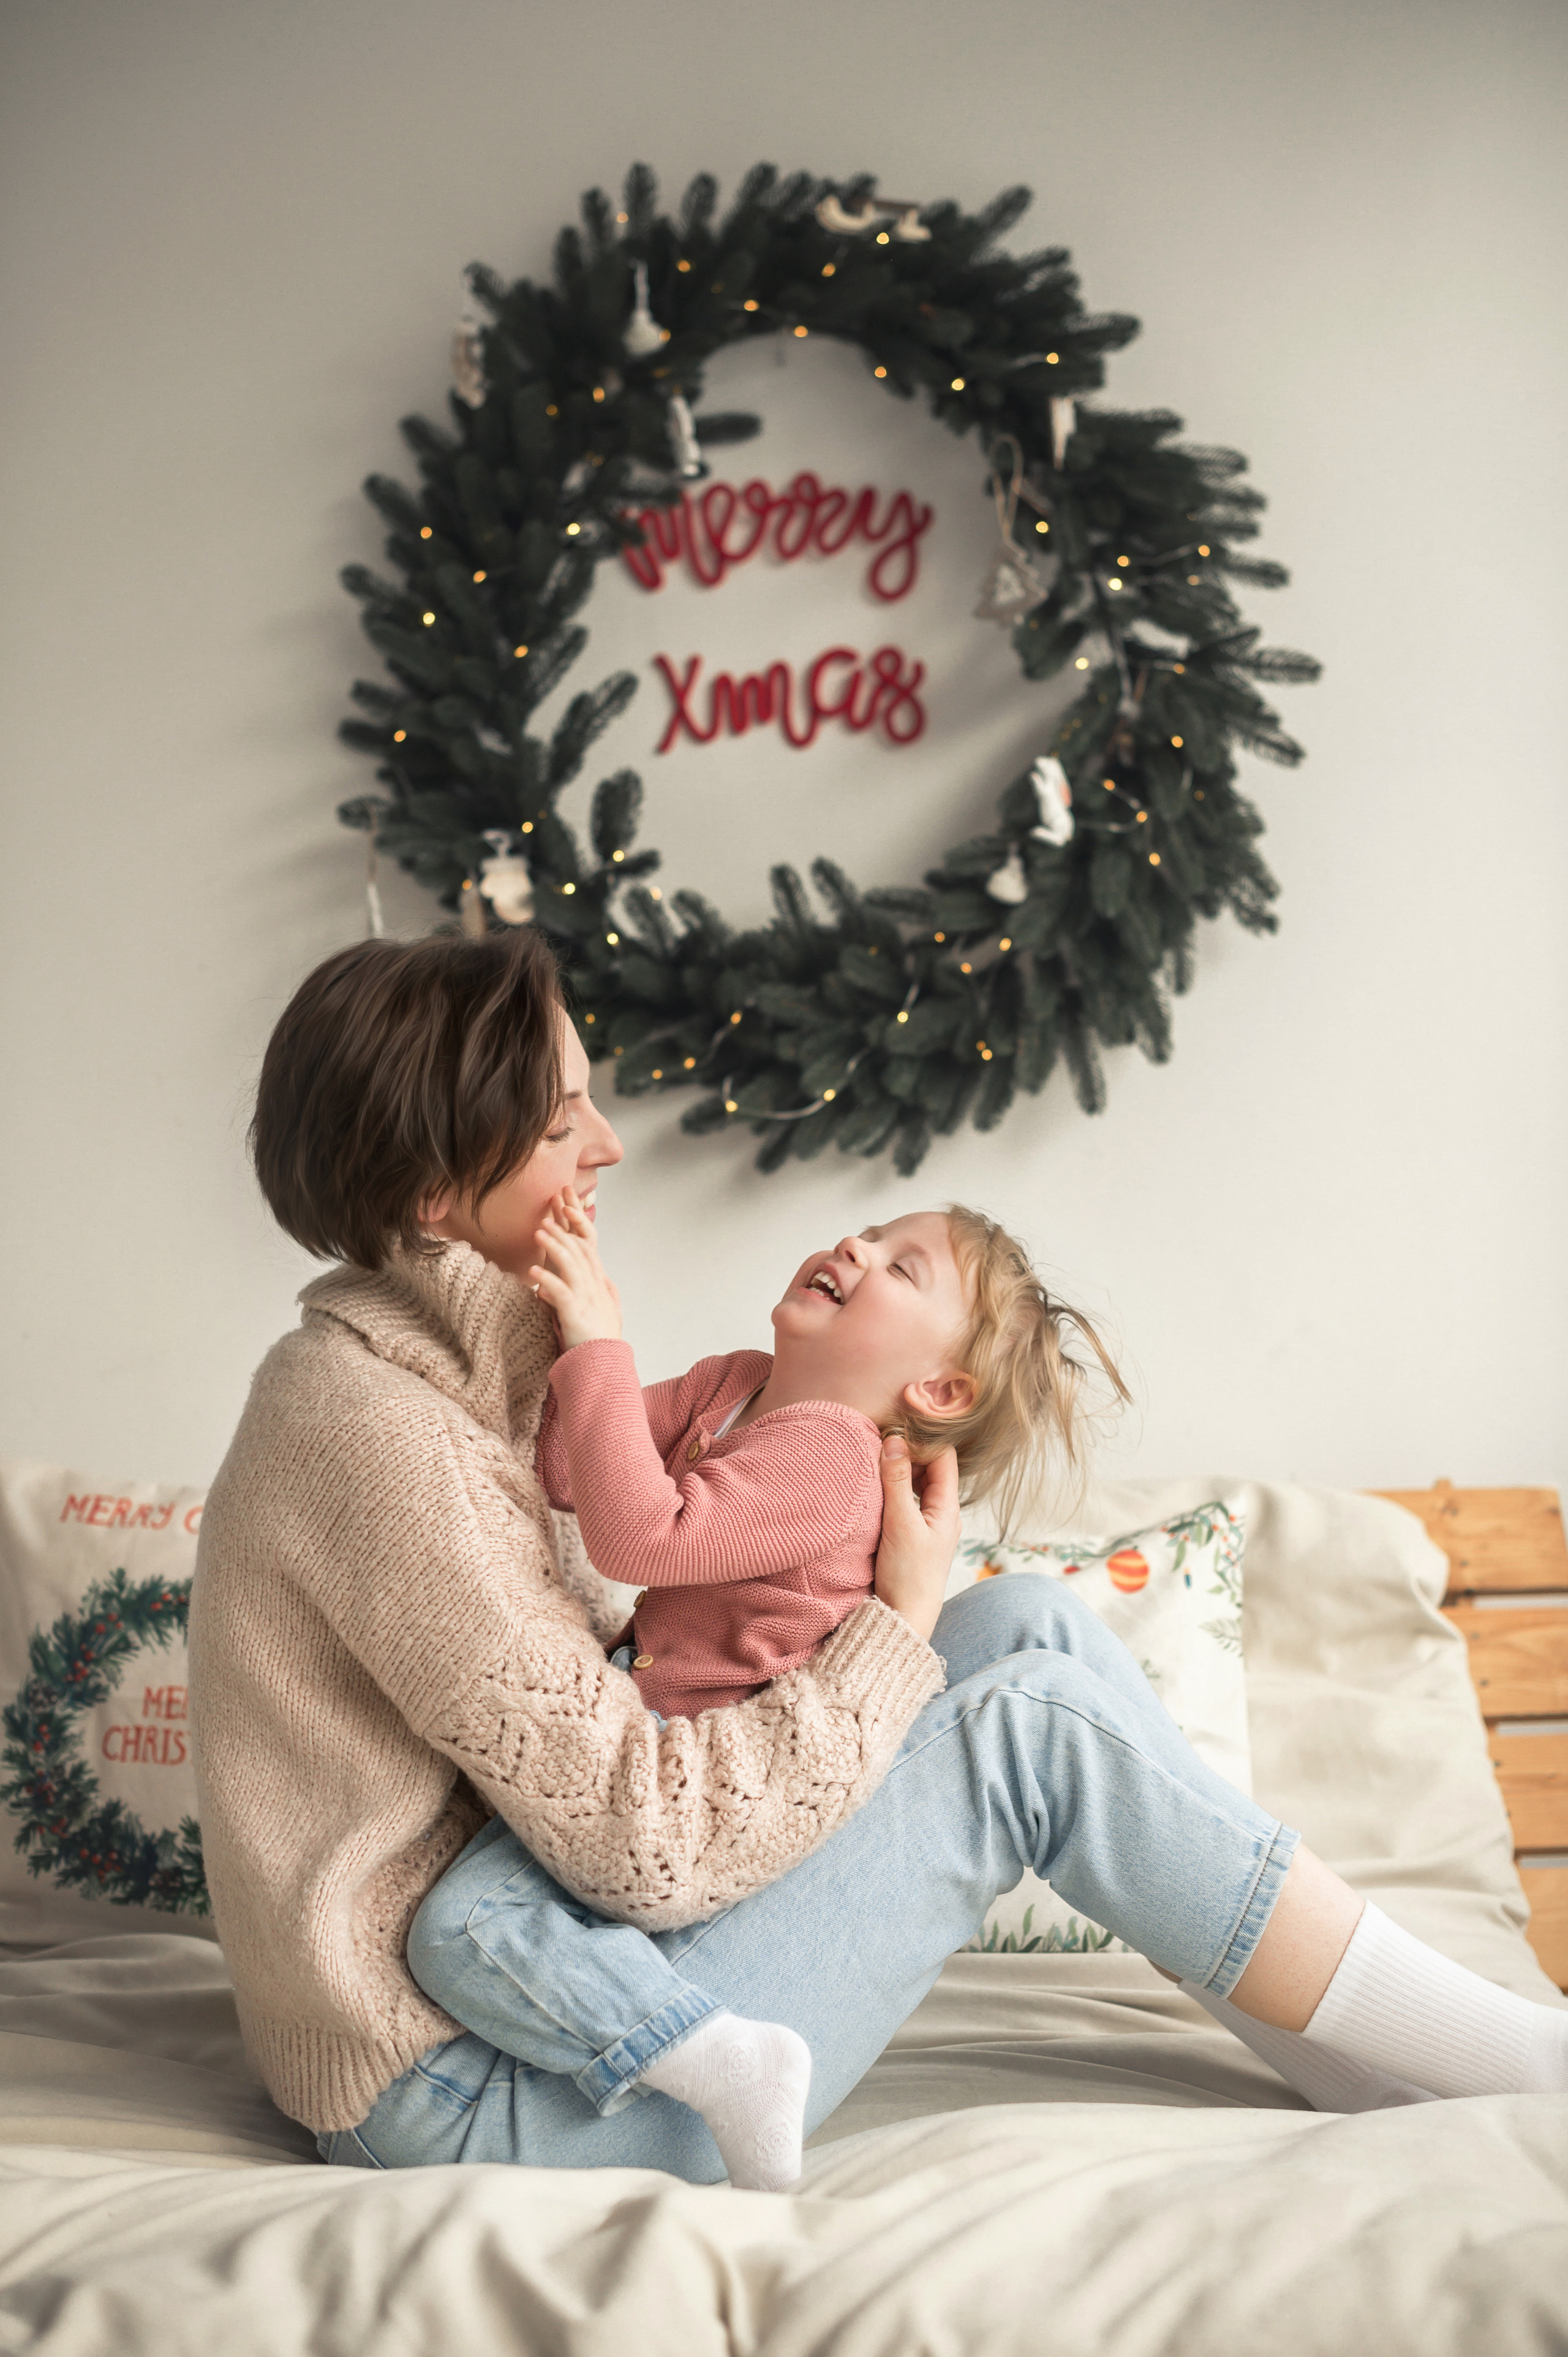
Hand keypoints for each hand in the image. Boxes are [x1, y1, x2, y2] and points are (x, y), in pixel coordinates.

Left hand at [528, 1187, 622, 1350]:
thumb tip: (603, 1276)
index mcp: (598, 1284)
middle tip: (548, 1212)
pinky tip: (533, 1271)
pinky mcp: (575, 1313)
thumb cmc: (600, 1339)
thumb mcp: (607, 1310)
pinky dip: (547, 1279)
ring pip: (571, 1265)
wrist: (603, 1365)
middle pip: (579, 1250)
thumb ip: (604, 1291)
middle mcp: (594, 1287)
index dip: (576, 1229)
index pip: (588, 1249)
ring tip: (538, 1230)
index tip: (563, 1213)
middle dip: (564, 1229)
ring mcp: (586, 1299)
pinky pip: (559, 1292)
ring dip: (554, 1245)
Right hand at [873, 1436, 958, 1642]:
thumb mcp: (900, 1524)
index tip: (893, 1437)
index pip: (944, 1456)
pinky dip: (894, 1490)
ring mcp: (929, 1524)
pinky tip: (877, 1491)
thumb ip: (898, 1481)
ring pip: (918, 1484)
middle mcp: (943, 1513)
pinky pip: (908, 1501)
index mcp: (948, 1507)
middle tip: (880, 1447)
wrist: (903, 1620)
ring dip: (900, 1471)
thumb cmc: (907, 1576)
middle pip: (931, 1467)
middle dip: (908, 1453)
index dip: (922, 1441)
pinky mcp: (913, 1535)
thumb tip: (895, 1440)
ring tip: (876, 1466)